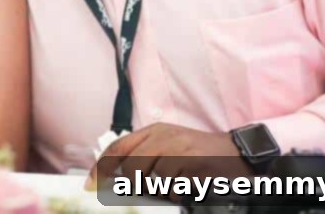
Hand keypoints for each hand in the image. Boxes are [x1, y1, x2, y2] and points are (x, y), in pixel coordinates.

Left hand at [87, 123, 251, 188]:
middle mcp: (164, 136)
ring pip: (152, 180)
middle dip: (132, 186)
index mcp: (154, 131)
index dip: (100, 167)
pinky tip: (186, 188)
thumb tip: (113, 178)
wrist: (235, 153)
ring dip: (160, 191)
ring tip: (173, 186)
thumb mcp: (168, 146)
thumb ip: (143, 156)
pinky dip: (176, 194)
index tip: (89, 185)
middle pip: (131, 167)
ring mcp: (179, 149)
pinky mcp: (193, 163)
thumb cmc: (198, 154)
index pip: (118, 147)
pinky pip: (173, 188)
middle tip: (143, 192)